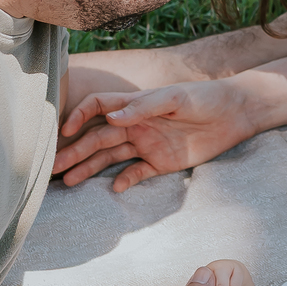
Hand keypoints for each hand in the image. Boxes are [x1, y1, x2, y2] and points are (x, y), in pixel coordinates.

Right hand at [54, 80, 252, 191]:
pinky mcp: (161, 162)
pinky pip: (137, 173)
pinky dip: (125, 180)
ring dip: (89, 168)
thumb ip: (144, 107)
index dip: (79, 116)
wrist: (234, 114)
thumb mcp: (175, 97)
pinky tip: (114, 188)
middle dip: (75, 151)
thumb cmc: (204, 98)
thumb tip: (111, 119)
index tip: (66, 132)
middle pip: (97, 138)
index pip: (98, 107)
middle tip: (53, 167)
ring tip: (69, 182)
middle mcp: (136, 125)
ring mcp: (147, 145)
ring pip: (110, 157)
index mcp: (135, 106)